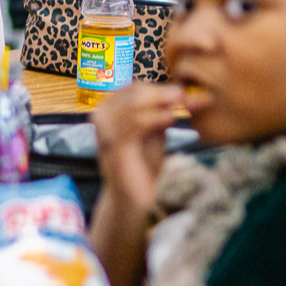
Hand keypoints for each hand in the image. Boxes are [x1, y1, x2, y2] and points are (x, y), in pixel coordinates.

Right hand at [90, 83, 180, 213]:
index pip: (134, 88)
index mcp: (108, 110)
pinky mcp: (112, 145)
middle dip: (163, 93)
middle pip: (134, 92)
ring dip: (162, 103)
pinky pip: (136, 122)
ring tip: (179, 109)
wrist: (132, 197)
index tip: (184, 92)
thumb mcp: (152, 130)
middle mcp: (100, 116)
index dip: (160, 88)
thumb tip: (178, 90)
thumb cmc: (142, 163)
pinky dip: (156, 117)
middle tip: (185, 96)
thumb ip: (159, 111)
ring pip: (135, 102)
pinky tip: (170, 119)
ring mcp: (104, 130)